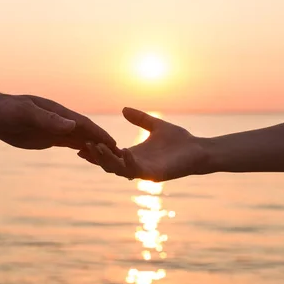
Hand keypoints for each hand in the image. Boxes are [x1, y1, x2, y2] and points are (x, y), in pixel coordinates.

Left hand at [0, 90, 118, 152]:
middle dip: (103, 142)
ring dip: (96, 146)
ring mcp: (56, 129)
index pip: (84, 124)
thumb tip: (72, 125)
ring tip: (111, 158)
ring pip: (80, 138)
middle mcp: (61, 120)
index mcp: (59, 113)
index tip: (115, 144)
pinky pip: (70, 143)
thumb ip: (48, 119)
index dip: (100, 134)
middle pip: (87, 132)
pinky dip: (83, 148)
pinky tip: (91, 155)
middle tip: (121, 155)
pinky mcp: (49, 137)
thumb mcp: (26, 114)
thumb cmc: (9, 111)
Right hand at [79, 107, 209, 181]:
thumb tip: (123, 109)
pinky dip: (127, 162)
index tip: (83, 140)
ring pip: (118, 169)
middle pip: (108, 164)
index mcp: (133, 155)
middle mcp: (136, 165)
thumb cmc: (180, 140)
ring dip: (107, 159)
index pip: (109, 155)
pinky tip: (122, 151)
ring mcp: (144, 172)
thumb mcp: (155, 125)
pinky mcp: (155, 175)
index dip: (96, 150)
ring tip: (98, 147)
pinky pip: (136, 170)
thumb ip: (140, 119)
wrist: (200, 150)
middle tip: (84, 145)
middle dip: (96, 156)